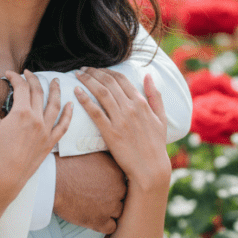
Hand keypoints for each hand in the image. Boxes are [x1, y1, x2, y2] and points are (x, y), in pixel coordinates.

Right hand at [0, 71, 71, 193]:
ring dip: (55, 90)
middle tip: (28, 73)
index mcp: (22, 112)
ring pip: (55, 105)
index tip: (9, 74)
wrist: (4, 178)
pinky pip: (63, 126)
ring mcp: (46, 131)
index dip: (15, 77)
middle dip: (33, 79)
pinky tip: (70, 105)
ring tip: (55, 81)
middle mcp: (37, 119)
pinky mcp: (50, 143)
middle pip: (38, 92)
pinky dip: (68, 114)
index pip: (21, 87)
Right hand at [53, 152, 126, 235]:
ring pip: (119, 212)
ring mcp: (111, 206)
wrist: (52, 179)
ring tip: (96, 206)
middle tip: (100, 195)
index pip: (125, 181)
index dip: (115, 184)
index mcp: (118, 171)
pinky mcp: (99, 221)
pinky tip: (96, 218)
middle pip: (123, 196)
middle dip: (113, 196)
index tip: (106, 184)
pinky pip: (111, 227)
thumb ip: (108, 158)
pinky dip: (104, 224)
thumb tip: (114, 157)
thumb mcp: (93, 152)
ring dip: (110, 211)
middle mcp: (119, 188)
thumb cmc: (67, 163)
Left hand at [74, 68, 171, 194]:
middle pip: (109, 83)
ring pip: (101, 93)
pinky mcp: (110, 133)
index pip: (121, 79)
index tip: (97, 69)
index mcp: (142, 103)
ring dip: (87, 81)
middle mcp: (131, 108)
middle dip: (94, 72)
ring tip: (77, 75)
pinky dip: (85, 99)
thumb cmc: (156, 144)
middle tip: (83, 69)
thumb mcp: (161, 118)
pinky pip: (95, 112)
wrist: (150, 168)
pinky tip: (76, 91)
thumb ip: (155, 96)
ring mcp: (120, 120)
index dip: (107, 71)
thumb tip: (148, 75)